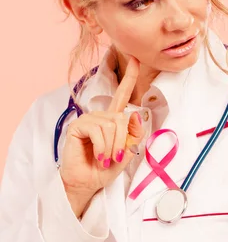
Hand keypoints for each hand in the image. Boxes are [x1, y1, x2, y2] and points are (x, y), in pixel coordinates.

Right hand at [59, 56, 145, 217]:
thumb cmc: (104, 169)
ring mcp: (88, 119)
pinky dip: (103, 146)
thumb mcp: (126, 152)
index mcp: (113, 119)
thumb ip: (133, 135)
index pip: (122, 94)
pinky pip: (98, 130)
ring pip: (112, 124)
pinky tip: (98, 155)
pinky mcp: (78, 126)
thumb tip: (135, 115)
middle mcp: (101, 116)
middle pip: (123, 117)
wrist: (86, 183)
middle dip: (123, 141)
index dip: (130, 77)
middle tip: (116, 157)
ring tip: (106, 158)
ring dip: (113, 146)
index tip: (136, 59)